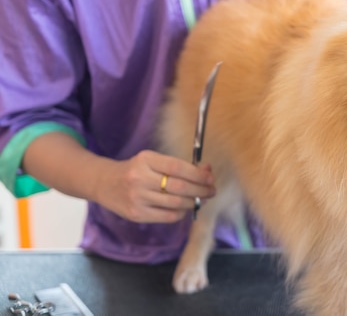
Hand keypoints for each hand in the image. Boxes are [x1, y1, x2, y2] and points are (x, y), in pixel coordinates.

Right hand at [93, 150, 215, 222]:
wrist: (104, 183)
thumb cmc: (135, 170)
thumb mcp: (153, 161)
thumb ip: (179, 165)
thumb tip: (207, 170)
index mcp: (146, 160)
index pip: (178, 168)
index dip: (198, 174)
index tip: (210, 178)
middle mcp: (140, 178)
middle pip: (179, 187)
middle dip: (201, 190)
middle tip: (211, 191)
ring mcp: (137, 198)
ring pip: (176, 203)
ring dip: (194, 202)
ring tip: (201, 199)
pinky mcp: (136, 214)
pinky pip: (167, 216)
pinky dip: (181, 212)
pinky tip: (185, 207)